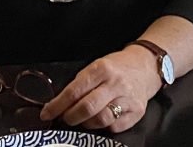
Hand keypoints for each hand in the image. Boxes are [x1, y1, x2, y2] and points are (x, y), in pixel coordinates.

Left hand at [40, 45, 160, 132]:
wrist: (145, 66)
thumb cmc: (116, 67)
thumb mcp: (96, 66)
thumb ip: (81, 83)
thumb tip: (60, 103)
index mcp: (101, 69)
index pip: (74, 91)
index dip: (57, 105)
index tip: (46, 113)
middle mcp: (115, 83)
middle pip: (87, 108)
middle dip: (70, 117)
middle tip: (64, 119)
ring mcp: (127, 98)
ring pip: (101, 120)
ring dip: (86, 124)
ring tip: (83, 119)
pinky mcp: (136, 111)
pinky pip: (115, 127)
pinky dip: (104, 127)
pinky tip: (101, 119)